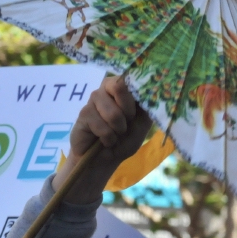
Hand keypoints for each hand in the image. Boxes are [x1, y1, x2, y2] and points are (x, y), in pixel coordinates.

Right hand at [53, 75, 152, 202]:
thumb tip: (152, 91)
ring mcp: (93, 99)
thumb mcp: (143, 123)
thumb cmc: (125, 139)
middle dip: (128, 112)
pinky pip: (102, 127)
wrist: (106, 159)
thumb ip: (148, 106)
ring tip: (114, 134)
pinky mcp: (84, 113)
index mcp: (122, 87)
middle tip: (125, 125)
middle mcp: (106, 88)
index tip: (136, 114)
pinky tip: (104, 140)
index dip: (137, 98)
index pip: (131, 79)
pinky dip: (108, 139)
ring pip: (113, 113)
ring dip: (118, 130)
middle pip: (119, 86)